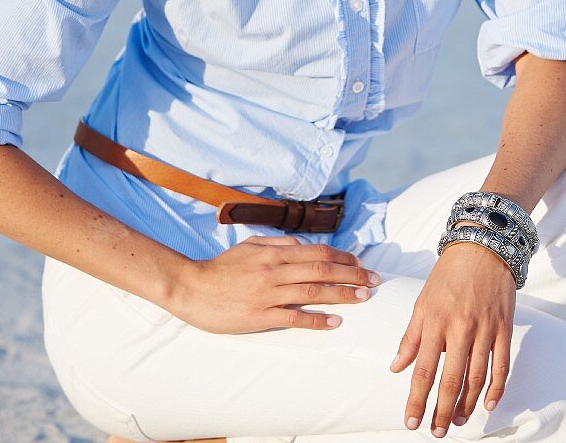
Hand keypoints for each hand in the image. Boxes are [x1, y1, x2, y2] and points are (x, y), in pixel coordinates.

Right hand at [171, 234, 380, 332]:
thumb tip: (302, 245)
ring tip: (364, 298)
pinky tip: (334, 322)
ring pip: (313, 292)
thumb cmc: (221, 267)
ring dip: (342, 294)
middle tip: (374, 282)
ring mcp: (269, 294)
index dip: (343, 257)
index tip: (361, 263)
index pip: (317, 252)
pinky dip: (317, 320)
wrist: (191, 288)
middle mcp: (275, 270)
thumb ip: (277, 243)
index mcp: (274, 252)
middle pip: (322, 270)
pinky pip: (294, 318)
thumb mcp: (249, 246)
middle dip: (352, 275)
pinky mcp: (261, 316)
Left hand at [390, 241, 515, 435]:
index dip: (417, 399)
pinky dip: (496, 389)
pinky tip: (488, 405)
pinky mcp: (504, 329)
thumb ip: (410, 336)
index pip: (423, 369)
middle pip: (450, 380)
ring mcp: (484, 330)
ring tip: (455, 422)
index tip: (411, 421)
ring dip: (466, 405)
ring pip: (476, 378)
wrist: (481, 248)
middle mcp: (459, 328)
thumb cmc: (447, 275)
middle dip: (440, 410)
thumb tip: (396, 367)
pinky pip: (501, 366)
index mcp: (434, 321)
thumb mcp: (422, 301)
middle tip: (435, 432)